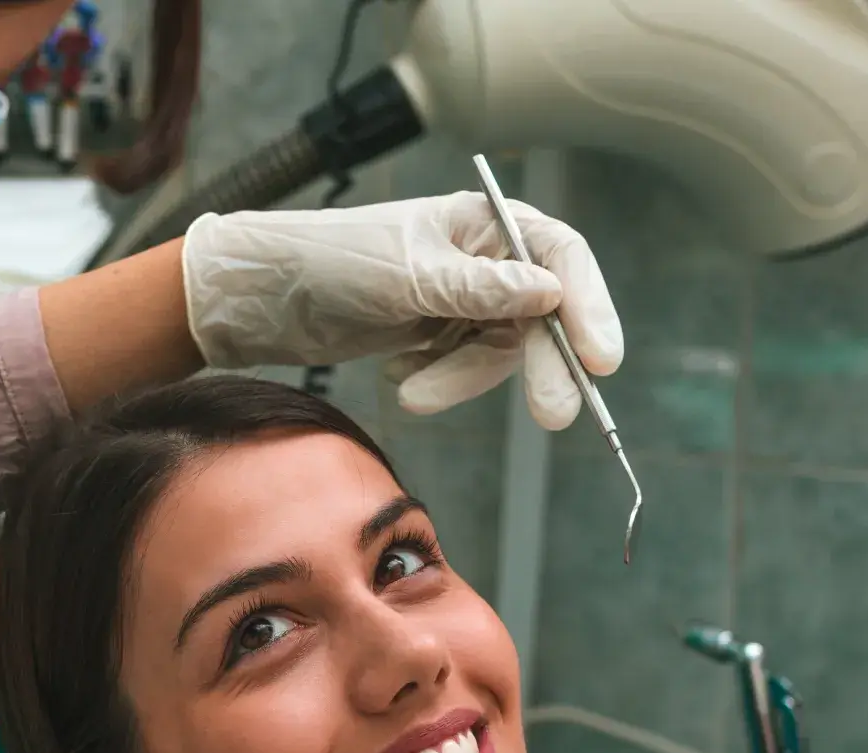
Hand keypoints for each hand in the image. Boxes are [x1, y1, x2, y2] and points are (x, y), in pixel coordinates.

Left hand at [182, 192, 623, 430]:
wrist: (265, 298)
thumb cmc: (332, 262)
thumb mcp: (408, 276)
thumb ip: (479, 289)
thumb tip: (550, 291)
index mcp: (483, 221)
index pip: (560, 257)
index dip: (588, 306)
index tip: (602, 360)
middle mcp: (483, 258)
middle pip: (541, 315)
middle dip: (542, 366)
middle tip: (554, 416)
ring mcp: (462, 301)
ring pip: (498, 354)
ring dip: (460, 381)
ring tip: (409, 393)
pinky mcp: (437, 337)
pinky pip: (462, 370)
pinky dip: (437, 381)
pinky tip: (397, 373)